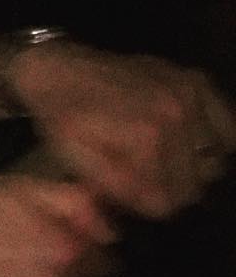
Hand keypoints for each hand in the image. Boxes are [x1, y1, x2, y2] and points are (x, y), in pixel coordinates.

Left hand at [11, 42, 234, 217]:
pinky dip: (214, 141)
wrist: (57, 70)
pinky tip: (185, 142)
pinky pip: (228, 128)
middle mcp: (177, 114)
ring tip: (160, 161)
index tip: (133, 197)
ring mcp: (189, 94)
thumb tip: (158, 205)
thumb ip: (120, 187)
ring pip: (213, 161)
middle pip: (194, 184)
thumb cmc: (62, 118)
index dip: (149, 206)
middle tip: (144, 180)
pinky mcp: (195, 81)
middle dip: (169, 189)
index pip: (170, 201)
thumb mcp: (76, 160)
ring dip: (190, 168)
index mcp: (147, 137)